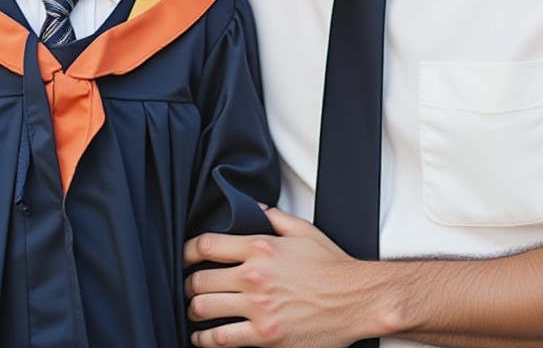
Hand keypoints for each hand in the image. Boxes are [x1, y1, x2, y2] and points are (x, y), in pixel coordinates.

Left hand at [184, 207, 372, 346]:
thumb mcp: (303, 230)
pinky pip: (221, 339)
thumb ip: (273, 218)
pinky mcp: (265, 336)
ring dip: (194, 310)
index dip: (189, 251)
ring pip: (204, 308)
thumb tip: (253, 208)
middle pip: (200, 279)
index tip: (186, 257)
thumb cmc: (333, 266)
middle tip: (189, 287)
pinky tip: (202, 337)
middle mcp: (255, 276)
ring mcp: (259, 308)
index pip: (207, 245)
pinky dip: (204, 339)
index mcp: (261, 247)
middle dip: (189, 284)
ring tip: (194, 310)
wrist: (356, 300)